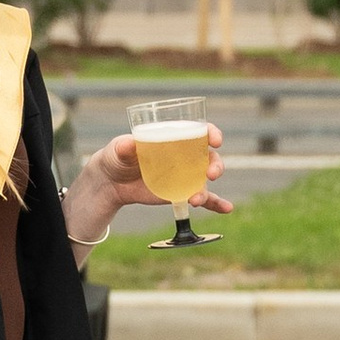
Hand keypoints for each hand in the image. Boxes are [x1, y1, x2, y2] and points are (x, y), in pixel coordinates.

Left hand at [61, 127, 231, 250]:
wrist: (113, 183)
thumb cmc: (118, 157)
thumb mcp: (119, 149)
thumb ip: (124, 146)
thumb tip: (129, 144)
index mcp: (174, 137)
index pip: (199, 131)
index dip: (211, 133)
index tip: (215, 140)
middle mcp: (185, 155)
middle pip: (209, 157)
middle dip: (216, 165)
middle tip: (211, 175)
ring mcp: (186, 175)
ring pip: (205, 180)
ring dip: (207, 189)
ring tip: (196, 200)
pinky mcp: (182, 192)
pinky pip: (204, 198)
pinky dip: (216, 203)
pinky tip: (227, 208)